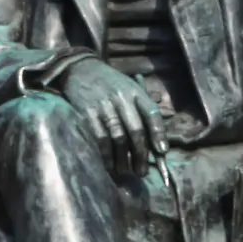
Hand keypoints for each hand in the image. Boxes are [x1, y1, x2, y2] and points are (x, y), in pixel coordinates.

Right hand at [60, 58, 167, 178]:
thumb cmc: (109, 84)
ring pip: (118, 138)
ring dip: (123, 159)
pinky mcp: (87, 114)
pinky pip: (99, 139)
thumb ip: (142, 110)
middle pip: (136, 130)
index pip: (152, 113)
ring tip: (125, 171)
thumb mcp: (129, 88)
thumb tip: (156, 144)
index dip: (159, 134)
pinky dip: (106, 156)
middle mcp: (121, 98)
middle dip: (141, 155)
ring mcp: (103, 106)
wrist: (79, 69)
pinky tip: (109, 164)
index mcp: (135, 92)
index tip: (163, 152)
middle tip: (142, 171)